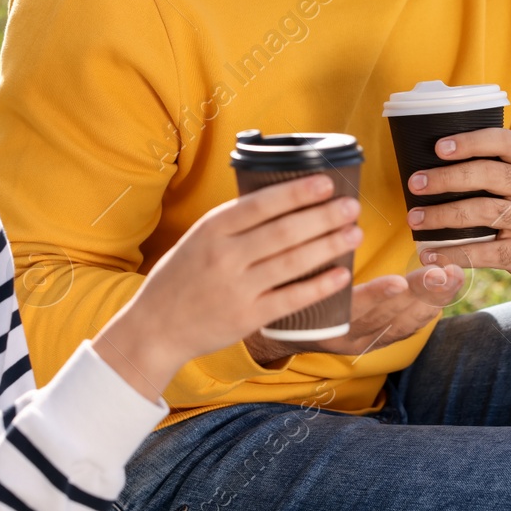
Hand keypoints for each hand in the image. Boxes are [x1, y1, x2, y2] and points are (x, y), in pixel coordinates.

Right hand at [95, 174, 362, 401]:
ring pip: (293, 261)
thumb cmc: (181, 277)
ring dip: (329, 245)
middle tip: (352, 206)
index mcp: (212, 229)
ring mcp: (237, 288)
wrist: (156, 327)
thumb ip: (234, 223)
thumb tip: (283, 201)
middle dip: (324, 216)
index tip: (326, 183)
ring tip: (354, 233)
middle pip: (285, 231)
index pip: (263, 204)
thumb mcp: (198, 238)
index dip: (298, 192)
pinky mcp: (247, 317)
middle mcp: (225, 256)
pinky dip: (320, 286)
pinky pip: (291, 298)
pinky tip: (342, 275)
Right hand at [244, 262, 465, 364]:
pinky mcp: (377, 343)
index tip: (398, 281)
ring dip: (432, 300)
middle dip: (420, 294)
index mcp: (321, 321)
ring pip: (404, 324)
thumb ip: (308, 249)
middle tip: (444, 271)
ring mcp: (363, 343)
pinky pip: (408, 329)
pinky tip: (446, 290)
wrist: (281, 334)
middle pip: (387, 318)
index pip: (350, 309)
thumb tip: (323, 207)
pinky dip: (428, 309)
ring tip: (454, 275)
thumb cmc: (285, 290)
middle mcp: (344, 337)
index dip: (375, 296)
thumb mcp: (288, 272)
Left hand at [405, 128, 510, 290]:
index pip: (504, 142)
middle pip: (488, 175)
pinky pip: (483, 252)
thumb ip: (497, 164)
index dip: (471, 142)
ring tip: (415, 219)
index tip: (439, 147)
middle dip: (447, 178)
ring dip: (443, 216)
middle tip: (415, 183)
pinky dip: (453, 254)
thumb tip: (437, 158)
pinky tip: (430, 254)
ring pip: (482, 212)